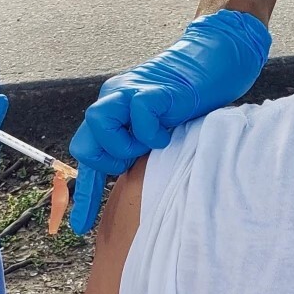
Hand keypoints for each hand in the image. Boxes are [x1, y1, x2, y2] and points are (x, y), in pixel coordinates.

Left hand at [68, 10, 270, 233]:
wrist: (212, 67)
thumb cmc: (187, 103)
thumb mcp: (156, 132)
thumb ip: (138, 149)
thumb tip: (129, 180)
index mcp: (111, 112)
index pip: (87, 155)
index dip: (84, 194)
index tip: (81, 225)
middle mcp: (113, 99)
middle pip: (84, 142)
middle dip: (110, 160)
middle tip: (138, 158)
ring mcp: (129, 91)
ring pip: (99, 122)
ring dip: (125, 143)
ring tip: (152, 142)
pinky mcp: (152, 89)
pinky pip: (138, 113)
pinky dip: (153, 130)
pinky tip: (169, 129)